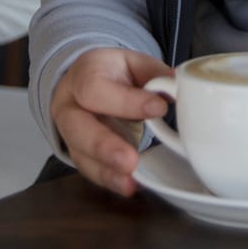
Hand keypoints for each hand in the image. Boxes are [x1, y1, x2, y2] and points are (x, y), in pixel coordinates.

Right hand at [49, 47, 172, 196]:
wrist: (84, 84)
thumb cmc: (111, 74)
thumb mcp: (131, 62)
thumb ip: (152, 73)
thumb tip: (178, 86)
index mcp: (83, 74)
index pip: (95, 89)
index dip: (126, 102)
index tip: (159, 108)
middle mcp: (69, 105)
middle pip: (77, 128)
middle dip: (104, 146)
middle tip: (130, 160)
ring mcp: (70, 133)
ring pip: (80, 155)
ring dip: (106, 171)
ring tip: (130, 182)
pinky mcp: (79, 154)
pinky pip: (89, 170)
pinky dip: (109, 180)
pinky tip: (128, 186)